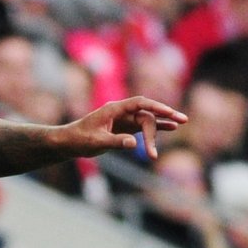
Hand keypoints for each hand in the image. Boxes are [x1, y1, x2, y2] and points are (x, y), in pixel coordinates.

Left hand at [62, 96, 186, 160]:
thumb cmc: (78, 140)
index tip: (169, 112)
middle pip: (145, 114)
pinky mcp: (124, 129)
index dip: (156, 106)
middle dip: (160, 122)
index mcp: (114, 109)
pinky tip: (170, 128)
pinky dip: (155, 129)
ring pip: (146, 120)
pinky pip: (143, 127)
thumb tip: (133, 144)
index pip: (139, 103)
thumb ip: (115, 142)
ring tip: (180, 124)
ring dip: (161, 124)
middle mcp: (121, 112)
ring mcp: (124, 120)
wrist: (67, 143)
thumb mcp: (95, 143)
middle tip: (173, 129)